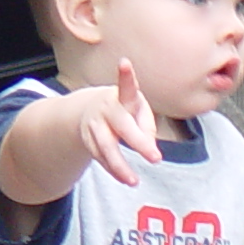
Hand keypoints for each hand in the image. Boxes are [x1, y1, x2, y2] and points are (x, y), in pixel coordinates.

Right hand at [72, 58, 161, 186]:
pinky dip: (113, 170)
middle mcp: (107, 109)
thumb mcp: (138, 111)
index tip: (124, 63)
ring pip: (106, 148)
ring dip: (120, 167)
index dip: (125, 76)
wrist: (89, 110)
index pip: (125, 87)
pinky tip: (125, 179)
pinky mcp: (87, 140)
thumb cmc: (124, 110)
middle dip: (138, 142)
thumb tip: (148, 148)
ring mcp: (94, 124)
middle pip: (122, 127)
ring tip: (134, 181)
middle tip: (155, 158)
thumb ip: (146, 127)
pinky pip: (100, 158)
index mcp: (122, 97)